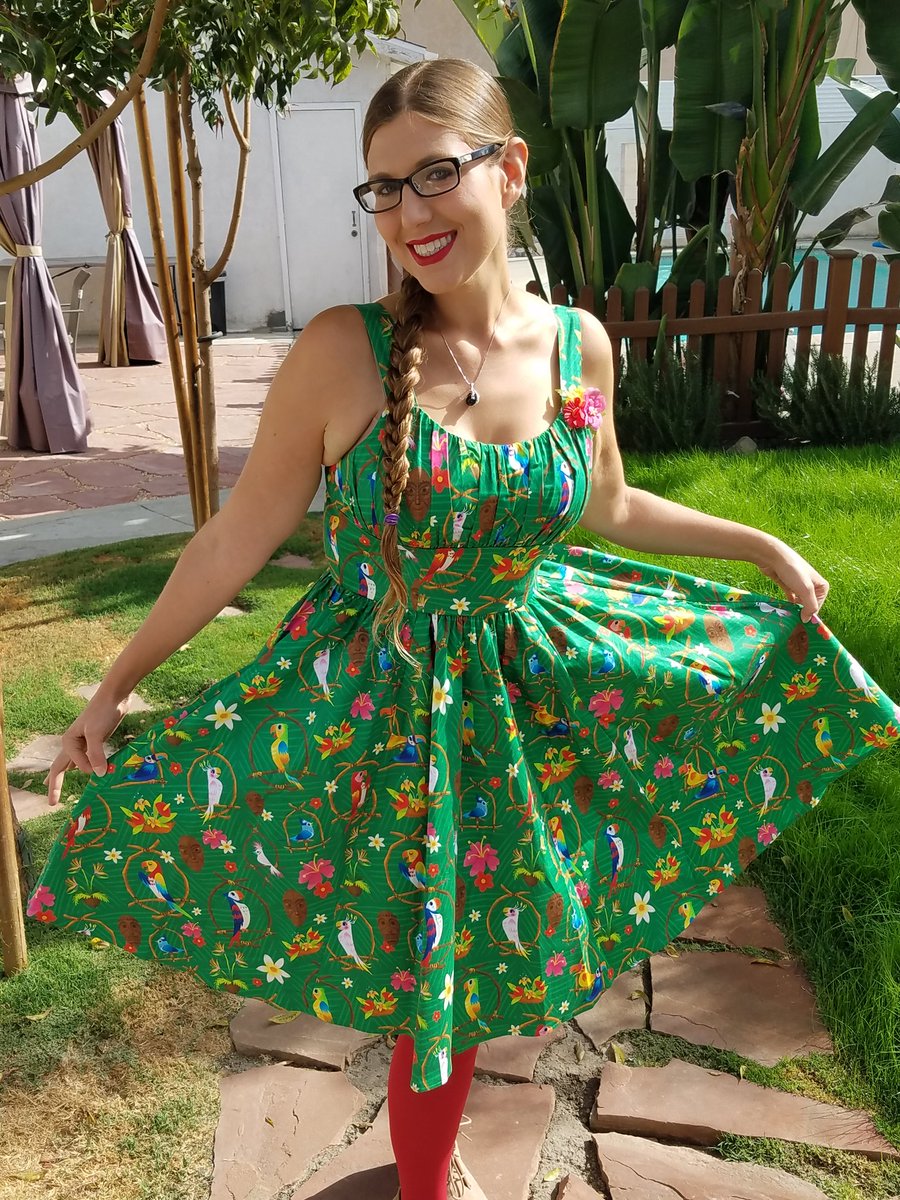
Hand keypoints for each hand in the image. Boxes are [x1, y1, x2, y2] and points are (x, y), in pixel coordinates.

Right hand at [43, 692, 130, 807]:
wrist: (115, 696)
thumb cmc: (102, 712)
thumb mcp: (97, 734)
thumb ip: (96, 755)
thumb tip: (97, 774)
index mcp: (68, 741)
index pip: (72, 765)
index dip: (86, 769)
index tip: (100, 770)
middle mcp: (73, 743)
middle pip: (60, 767)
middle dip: (55, 784)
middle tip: (52, 803)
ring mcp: (84, 742)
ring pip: (72, 763)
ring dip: (65, 775)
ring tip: (55, 788)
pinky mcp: (95, 741)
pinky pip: (86, 758)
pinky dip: (84, 767)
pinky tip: (83, 771)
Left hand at [755, 540, 828, 623]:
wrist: (773, 556)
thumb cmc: (793, 571)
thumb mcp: (805, 590)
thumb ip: (810, 606)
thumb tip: (808, 620)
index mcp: (821, 585)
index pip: (818, 605)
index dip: (810, 613)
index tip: (801, 620)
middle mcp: (812, 584)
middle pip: (808, 604)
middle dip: (801, 611)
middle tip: (793, 618)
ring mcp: (799, 584)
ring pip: (798, 601)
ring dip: (794, 608)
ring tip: (787, 615)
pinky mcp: (787, 583)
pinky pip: (790, 597)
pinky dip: (788, 603)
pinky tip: (784, 608)